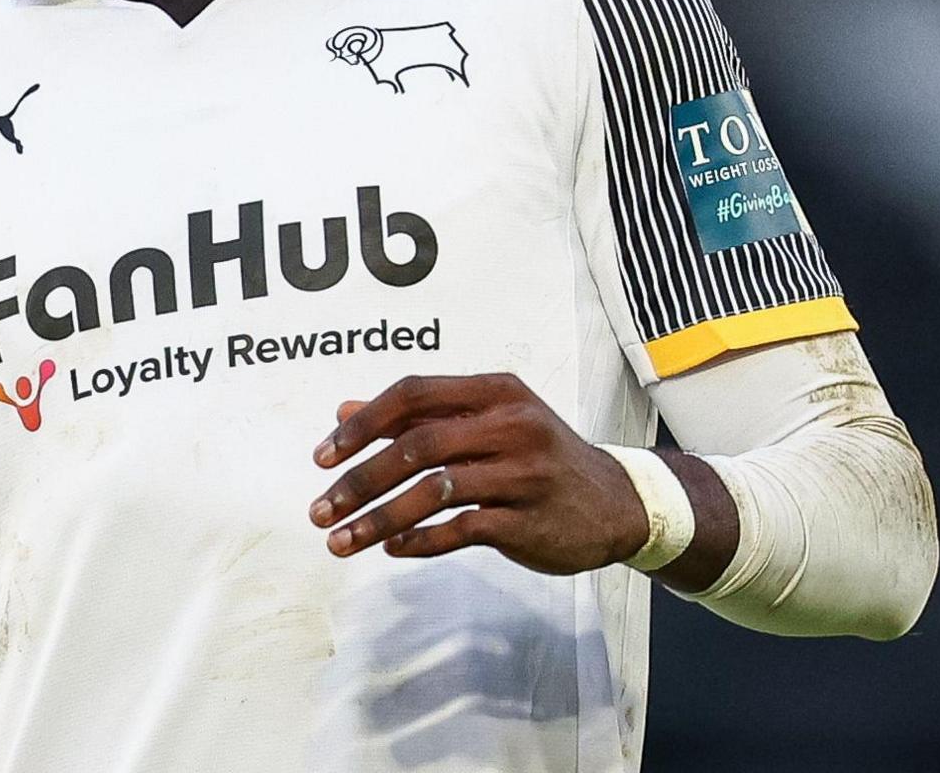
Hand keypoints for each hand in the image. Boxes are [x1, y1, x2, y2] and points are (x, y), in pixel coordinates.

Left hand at [307, 373, 647, 575]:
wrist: (619, 503)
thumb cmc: (538, 456)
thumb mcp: (487, 421)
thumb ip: (418, 416)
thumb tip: (343, 411)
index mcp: (495, 392)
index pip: (413, 394)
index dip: (361, 424)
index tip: (321, 456)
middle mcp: (511, 426)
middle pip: (416, 446)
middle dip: (358, 480)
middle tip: (320, 508)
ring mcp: (523, 474)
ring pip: (433, 492)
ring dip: (378, 519)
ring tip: (340, 540)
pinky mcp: (530, 520)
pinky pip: (462, 529)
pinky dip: (420, 541)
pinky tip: (392, 548)